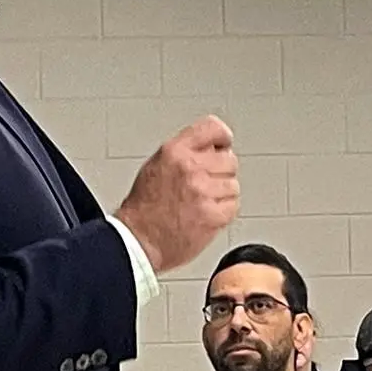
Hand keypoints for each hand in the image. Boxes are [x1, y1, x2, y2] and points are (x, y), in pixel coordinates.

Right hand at [114, 116, 239, 273]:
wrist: (138, 241)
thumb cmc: (144, 208)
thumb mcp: (157, 165)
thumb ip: (185, 152)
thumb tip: (213, 148)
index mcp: (174, 151)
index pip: (213, 128)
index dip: (222, 138)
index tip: (223, 145)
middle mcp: (189, 168)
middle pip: (229, 159)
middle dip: (220, 172)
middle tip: (204, 185)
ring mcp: (203, 191)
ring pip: (233, 184)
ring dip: (221, 194)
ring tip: (200, 203)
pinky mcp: (213, 214)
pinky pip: (233, 205)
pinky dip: (223, 212)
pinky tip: (204, 214)